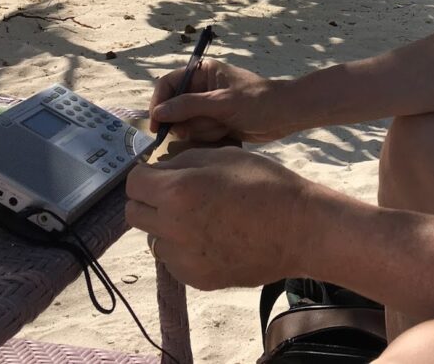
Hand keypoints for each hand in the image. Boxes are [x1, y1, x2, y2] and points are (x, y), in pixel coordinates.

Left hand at [125, 147, 312, 289]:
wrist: (300, 229)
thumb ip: (184, 161)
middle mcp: (172, 226)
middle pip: (134, 213)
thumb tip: (162, 169)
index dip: (145, 174)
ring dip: (165, 227)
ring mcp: (183, 257)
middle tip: (174, 194)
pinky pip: (174, 261)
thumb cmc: (266, 184)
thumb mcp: (224, 156)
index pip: (133, 183)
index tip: (158, 174)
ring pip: (153, 239)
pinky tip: (212, 238)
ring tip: (200, 218)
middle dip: (148, 200)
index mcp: (177, 191)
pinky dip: (183, 249)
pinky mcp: (197, 278)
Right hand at [149, 57, 292, 143]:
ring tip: (225, 125)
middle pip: (174, 108)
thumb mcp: (222, 102)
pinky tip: (228, 132)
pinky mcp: (215, 122)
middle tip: (210, 123)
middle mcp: (201, 87)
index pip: (168, 84)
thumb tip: (158, 112)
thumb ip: (189, 106)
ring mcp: (207, 106)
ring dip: (204, 129)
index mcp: (202, 71)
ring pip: (186, 124)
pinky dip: (210, 136)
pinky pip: (199, 133)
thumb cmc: (257, 101)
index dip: (159, 104)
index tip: (157, 124)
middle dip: (189, 121)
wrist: (285, 115)